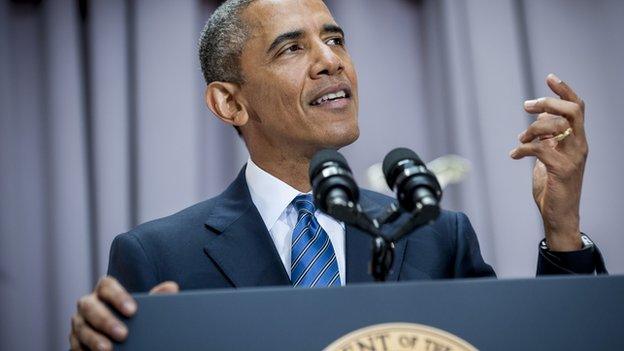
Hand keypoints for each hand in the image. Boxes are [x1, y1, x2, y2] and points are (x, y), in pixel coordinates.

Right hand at [69, 277, 178, 350]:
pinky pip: (75, 346)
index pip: (106, 286)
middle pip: (90, 307)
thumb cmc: (133, 317)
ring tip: (108, 349)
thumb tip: (171, 288)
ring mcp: (79, 323)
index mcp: (105, 291)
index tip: (133, 310)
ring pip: (81, 328)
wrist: (120, 336)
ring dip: (94, 339)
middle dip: (105, 320)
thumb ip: (156, 297)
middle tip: (123, 334)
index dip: (118, 297)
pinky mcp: (75, 341)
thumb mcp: (144, 307)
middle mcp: (88, 304)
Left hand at [510, 73, 586, 250]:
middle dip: (548, 102)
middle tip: (526, 106)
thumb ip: (548, 135)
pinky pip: (539, 149)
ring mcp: (573, 157)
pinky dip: (522, 150)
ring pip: (555, 126)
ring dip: (531, 129)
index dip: (564, 90)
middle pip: (572, 110)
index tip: (549, 77)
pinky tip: (514, 156)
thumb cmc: (553, 185)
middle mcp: (580, 145)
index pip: (578, 107)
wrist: (558, 215)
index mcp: (578, 139)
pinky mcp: (560, 170)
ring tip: (519, 140)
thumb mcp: (550, 155)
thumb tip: (539, 113)